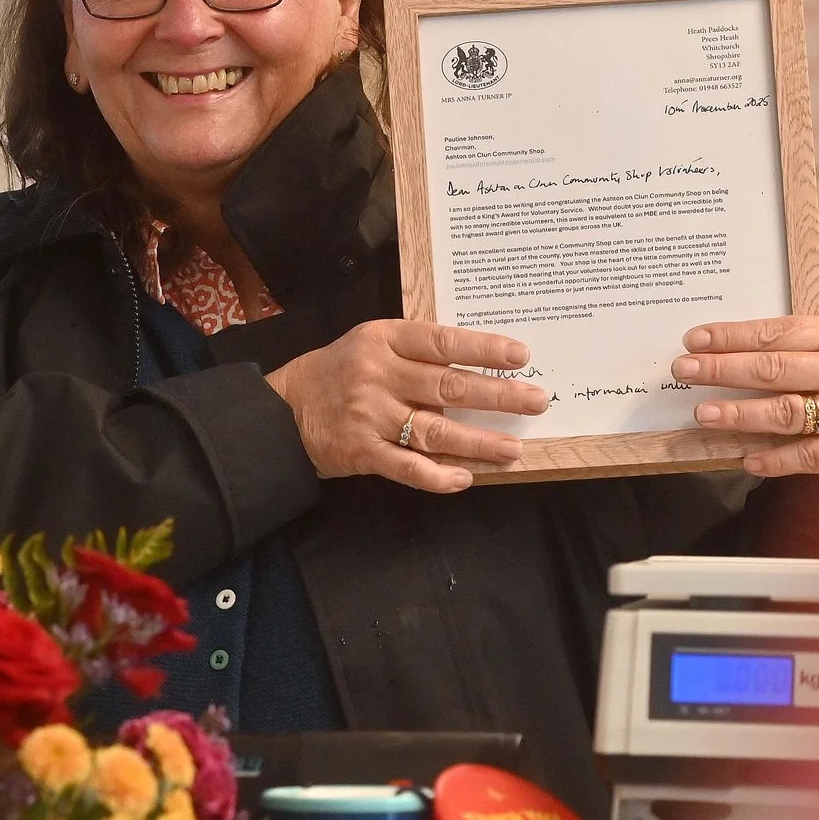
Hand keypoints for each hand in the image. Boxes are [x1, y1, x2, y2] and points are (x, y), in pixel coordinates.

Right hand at [266, 320, 548, 493]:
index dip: (483, 350)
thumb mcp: (371, 344)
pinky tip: (465, 479)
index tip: (521, 356)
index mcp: (383, 340)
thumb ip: (415, 350)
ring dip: (479, 442)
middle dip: (498, 396)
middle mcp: (378, 375)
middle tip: (536, 401)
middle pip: (447, 386)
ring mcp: (370, 416)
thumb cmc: (337, 373)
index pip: (442, 342)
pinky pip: (407, 467)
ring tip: (514, 449)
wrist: (282, 412)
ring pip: (435, 431)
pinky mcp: (362, 452)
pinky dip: (437, 476)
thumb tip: (477, 363)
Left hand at [671, 290, 818, 476]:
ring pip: (788, 414)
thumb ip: (810, 301)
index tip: (694, 339)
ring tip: (703, 414)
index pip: (777, 333)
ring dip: (741, 415)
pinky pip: (808, 457)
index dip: (733, 336)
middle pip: (776, 371)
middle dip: (724, 370)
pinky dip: (775, 460)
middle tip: (684, 370)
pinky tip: (745, 458)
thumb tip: (775, 264)